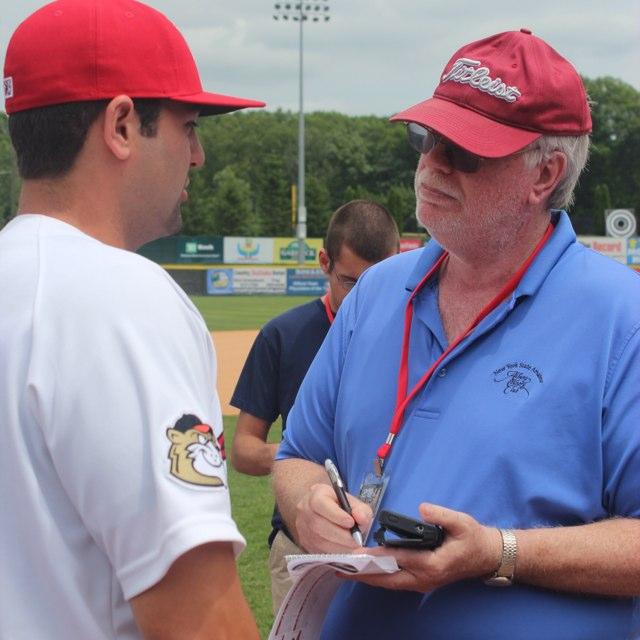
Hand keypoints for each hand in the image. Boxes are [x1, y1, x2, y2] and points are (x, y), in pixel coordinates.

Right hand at [294, 483, 372, 553]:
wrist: (320, 511)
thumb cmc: (337, 505)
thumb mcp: (351, 501)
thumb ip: (360, 509)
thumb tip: (361, 518)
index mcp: (315, 495)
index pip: (320, 504)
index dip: (336, 515)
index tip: (351, 522)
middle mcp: (305, 511)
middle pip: (318, 525)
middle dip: (341, 535)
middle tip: (356, 539)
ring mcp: (303, 528)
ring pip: (319, 541)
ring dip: (339, 546)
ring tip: (353, 545)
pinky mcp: (305, 543)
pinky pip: (319, 552)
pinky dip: (336, 554)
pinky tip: (346, 551)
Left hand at [342, 503, 501, 591]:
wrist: (486, 556)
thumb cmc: (473, 538)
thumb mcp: (461, 522)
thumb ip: (441, 515)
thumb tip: (422, 508)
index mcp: (432, 563)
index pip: (398, 559)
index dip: (377, 556)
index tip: (358, 553)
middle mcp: (424, 578)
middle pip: (387, 578)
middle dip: (363, 573)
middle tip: (340, 567)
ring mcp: (422, 583)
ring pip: (389, 583)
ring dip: (368, 577)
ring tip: (346, 570)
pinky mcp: (421, 582)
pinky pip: (395, 582)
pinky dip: (378, 578)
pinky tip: (365, 572)